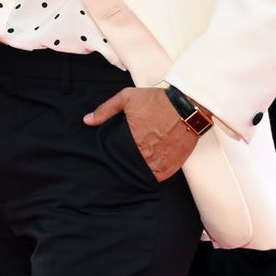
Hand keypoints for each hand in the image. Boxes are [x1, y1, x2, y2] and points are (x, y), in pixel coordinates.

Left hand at [82, 86, 198, 181]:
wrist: (188, 106)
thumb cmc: (158, 101)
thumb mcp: (127, 98)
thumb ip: (105, 110)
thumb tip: (87, 120)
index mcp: (133, 141)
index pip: (116, 156)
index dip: (113, 156)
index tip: (112, 153)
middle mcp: (146, 155)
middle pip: (129, 166)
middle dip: (125, 163)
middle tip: (123, 159)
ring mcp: (161, 163)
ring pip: (143, 174)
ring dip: (138, 170)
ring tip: (135, 164)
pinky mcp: (173, 166)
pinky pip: (159, 177)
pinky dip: (153, 173)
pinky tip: (148, 167)